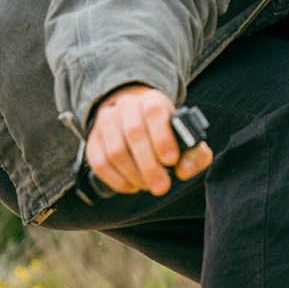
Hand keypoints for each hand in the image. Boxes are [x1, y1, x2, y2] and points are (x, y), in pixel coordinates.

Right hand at [85, 84, 213, 195]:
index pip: (154, 112)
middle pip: (133, 134)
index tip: (171, 160)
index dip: (162, 138)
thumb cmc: (167, 133)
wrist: (137, 118)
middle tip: (161, 186)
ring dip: (134, 175)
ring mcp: (106, 122)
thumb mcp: (187, 138)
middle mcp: (127, 106)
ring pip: (115, 151)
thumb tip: (184, 170)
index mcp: (153, 101)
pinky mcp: (93, 140)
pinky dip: (117, 180)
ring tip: (148, 185)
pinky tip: (132, 185)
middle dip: (149, 166)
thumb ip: (195, 154)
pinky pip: (100, 163)